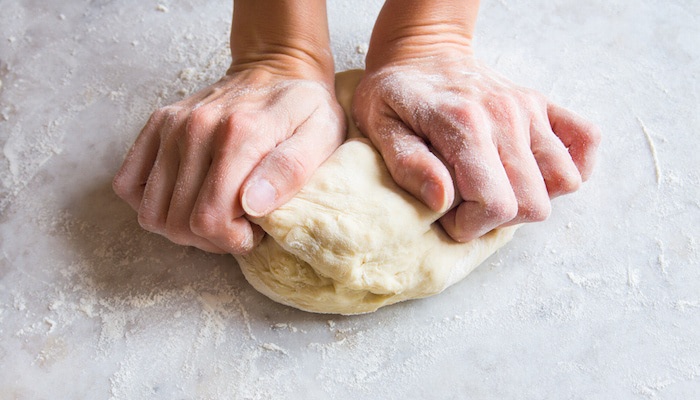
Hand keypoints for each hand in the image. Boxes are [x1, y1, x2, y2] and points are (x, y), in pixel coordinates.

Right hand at [113, 68, 344, 253]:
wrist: (277, 68)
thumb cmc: (305, 110)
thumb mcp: (322, 137)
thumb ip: (291, 171)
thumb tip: (251, 205)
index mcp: (239, 135)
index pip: (209, 219)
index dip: (232, 240)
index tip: (254, 229)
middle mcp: (196, 128)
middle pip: (178, 223)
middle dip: (210, 239)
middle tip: (238, 224)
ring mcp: (171, 126)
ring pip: (152, 212)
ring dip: (181, 227)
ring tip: (215, 212)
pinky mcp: (156, 125)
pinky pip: (128, 184)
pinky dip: (151, 203)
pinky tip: (185, 198)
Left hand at [353, 57, 599, 241]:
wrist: (421, 51)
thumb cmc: (395, 95)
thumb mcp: (379, 128)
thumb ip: (409, 165)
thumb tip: (442, 200)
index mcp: (463, 125)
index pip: (495, 203)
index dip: (471, 225)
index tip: (449, 216)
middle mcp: (505, 115)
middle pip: (534, 203)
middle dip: (498, 220)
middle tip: (468, 205)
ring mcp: (529, 109)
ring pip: (565, 181)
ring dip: (532, 198)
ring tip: (496, 188)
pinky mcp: (543, 105)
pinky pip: (586, 141)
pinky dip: (571, 166)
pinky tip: (534, 172)